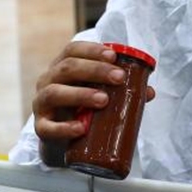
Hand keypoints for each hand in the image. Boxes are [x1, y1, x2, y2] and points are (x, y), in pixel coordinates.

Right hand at [32, 42, 154, 164]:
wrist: (63, 141)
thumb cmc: (83, 109)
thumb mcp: (100, 95)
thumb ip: (122, 91)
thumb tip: (149, 91)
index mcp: (62, 67)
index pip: (73, 50)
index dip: (92, 50)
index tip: (113, 57)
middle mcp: (48, 81)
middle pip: (67, 68)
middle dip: (94, 70)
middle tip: (118, 78)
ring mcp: (41, 104)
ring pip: (55, 93)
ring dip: (80, 94)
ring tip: (103, 100)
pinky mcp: (41, 128)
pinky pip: (47, 127)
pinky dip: (64, 128)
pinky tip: (81, 128)